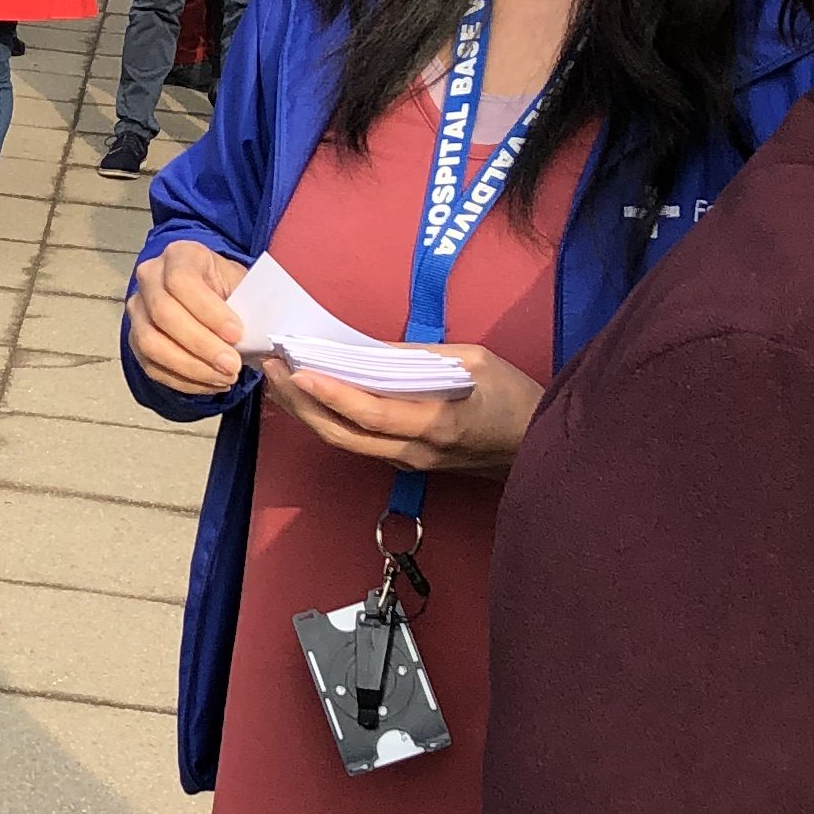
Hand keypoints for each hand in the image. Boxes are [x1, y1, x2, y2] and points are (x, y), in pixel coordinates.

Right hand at [127, 238, 248, 396]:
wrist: (207, 293)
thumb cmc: (227, 288)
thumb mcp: (241, 283)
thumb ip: (248, 304)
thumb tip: (260, 337)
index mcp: (179, 255)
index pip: (182, 281)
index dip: (209, 311)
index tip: (237, 334)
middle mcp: (149, 278)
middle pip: (164, 314)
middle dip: (201, 345)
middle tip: (232, 366)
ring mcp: (138, 310)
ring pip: (151, 343)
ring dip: (191, 367)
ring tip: (224, 378)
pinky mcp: (135, 340)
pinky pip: (152, 366)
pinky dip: (184, 381)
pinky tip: (211, 384)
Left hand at [256, 341, 543, 481]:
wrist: (541, 448)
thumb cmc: (516, 399)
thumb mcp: (476, 362)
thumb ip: (421, 357)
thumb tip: (370, 350)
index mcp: (436, 424)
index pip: (369, 413)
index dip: (330, 393)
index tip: (298, 370)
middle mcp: (416, 451)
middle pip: (343, 434)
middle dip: (301, 403)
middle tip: (272, 368)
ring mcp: (410, 462)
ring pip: (346, 443)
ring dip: (308, 413)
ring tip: (280, 380)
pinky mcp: (408, 463)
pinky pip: (359, 443)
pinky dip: (330, 420)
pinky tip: (312, 398)